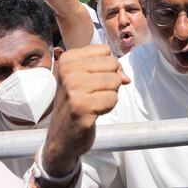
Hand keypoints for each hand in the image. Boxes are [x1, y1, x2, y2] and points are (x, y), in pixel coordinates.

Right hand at [41, 45, 129, 182]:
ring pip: (115, 81)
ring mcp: (73, 89)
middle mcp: (68, 71)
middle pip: (113, 64)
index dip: (107, 67)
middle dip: (110, 81)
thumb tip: (126, 78)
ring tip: (93, 103)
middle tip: (93, 94)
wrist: (62, 136)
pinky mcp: (81, 107)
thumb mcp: (85, 78)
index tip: (92, 80)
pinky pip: (113, 99)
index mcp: (67, 59)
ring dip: (109, 95)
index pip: (105, 51)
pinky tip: (93, 112)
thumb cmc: (77, 103)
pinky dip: (108, 107)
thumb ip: (108, 69)